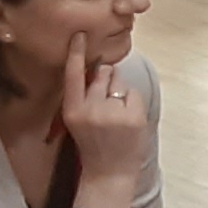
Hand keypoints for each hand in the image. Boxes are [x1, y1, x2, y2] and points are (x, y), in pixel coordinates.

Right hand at [59, 40, 154, 207]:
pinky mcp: (132, 117)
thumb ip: (84, 95)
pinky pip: (135, 93)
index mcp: (72, 110)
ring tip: (116, 115)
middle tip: (107, 103)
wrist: (108, 172)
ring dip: (120, 92)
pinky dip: (133, 103)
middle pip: (103, 73)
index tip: (80, 35)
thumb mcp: (78, 120)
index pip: (72, 76)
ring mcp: (113, 113)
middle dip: (107, 78)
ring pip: (119, 81)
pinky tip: (127, 121)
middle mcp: (91, 109)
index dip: (76, 54)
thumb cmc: (93, 143)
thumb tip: (99, 68)